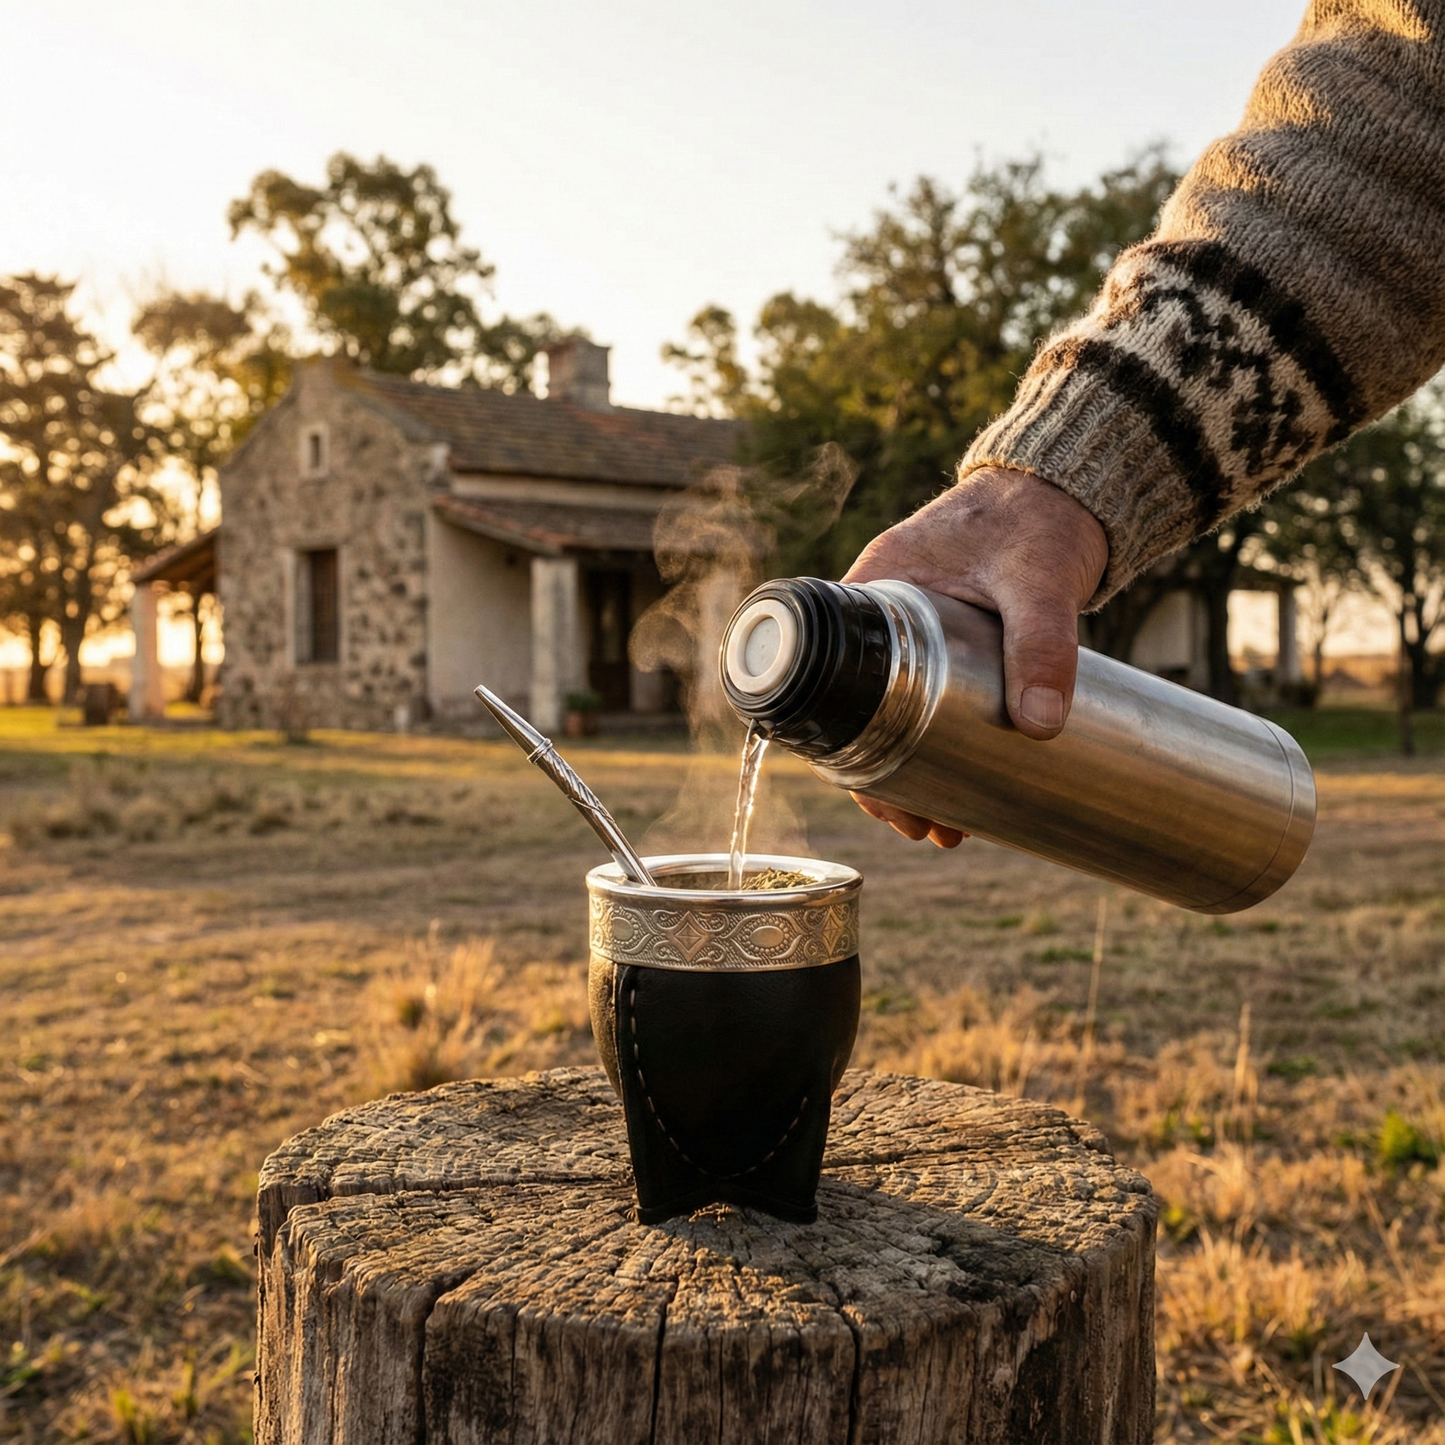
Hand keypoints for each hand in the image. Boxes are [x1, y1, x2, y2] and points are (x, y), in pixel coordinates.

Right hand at [841, 465, 1107, 846]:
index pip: (833, 679)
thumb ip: (1042, 645)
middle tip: (920, 827)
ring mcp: (917, 633)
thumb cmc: (1038, 520)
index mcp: (875, 589)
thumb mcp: (1038, 582)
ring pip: (896, 717)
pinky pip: (930, 706)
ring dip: (916, 773)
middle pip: (862, 713)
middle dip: (888, 779)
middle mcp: (885, 616)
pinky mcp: (953, 646)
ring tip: (945, 830)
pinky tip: (968, 790)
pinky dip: (942, 750)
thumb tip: (1041, 726)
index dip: (848, 746)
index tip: (881, 795)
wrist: (1069, 490)